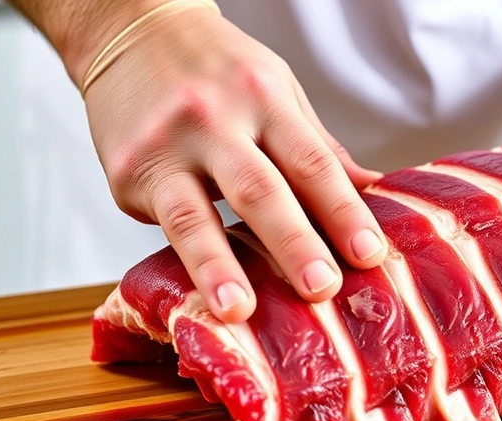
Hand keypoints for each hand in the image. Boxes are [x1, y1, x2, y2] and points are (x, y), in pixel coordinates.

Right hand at [76, 4, 386, 322]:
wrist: (131, 29)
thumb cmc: (218, 69)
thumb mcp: (280, 93)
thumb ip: (321, 149)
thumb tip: (375, 192)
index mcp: (265, 100)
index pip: (312, 162)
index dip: (343, 211)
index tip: (370, 254)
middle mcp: (215, 120)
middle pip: (260, 190)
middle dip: (294, 244)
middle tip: (322, 289)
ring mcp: (165, 147)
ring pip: (194, 214)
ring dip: (218, 267)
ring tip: (239, 310)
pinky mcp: (126, 173)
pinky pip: (161, 224)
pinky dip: (186, 263)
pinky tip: (204, 298)